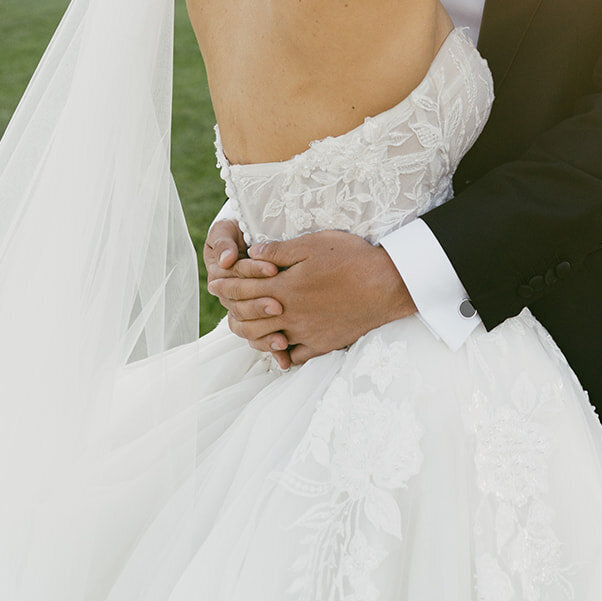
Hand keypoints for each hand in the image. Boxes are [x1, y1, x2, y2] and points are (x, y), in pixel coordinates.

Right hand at [204, 218, 290, 363]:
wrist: (252, 236)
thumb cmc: (238, 230)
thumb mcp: (226, 231)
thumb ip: (224, 242)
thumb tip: (225, 260)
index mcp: (221, 276)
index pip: (236, 277)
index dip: (253, 273)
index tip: (274, 269)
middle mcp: (231, 296)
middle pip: (241, 307)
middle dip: (259, 306)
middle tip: (279, 305)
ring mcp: (244, 310)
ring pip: (248, 328)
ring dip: (264, 334)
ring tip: (282, 339)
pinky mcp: (260, 320)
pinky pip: (261, 340)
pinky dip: (272, 349)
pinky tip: (285, 357)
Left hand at [208, 230, 415, 368]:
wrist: (387, 286)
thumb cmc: (352, 259)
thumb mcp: (313, 244)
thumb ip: (279, 251)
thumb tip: (252, 252)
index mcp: (285, 289)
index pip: (243, 290)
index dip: (225, 285)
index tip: (214, 282)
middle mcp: (290, 316)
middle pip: (248, 320)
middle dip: (231, 310)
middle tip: (224, 302)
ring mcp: (306, 334)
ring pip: (266, 341)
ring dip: (250, 333)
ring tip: (244, 324)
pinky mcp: (322, 344)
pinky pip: (294, 356)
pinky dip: (281, 354)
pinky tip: (279, 346)